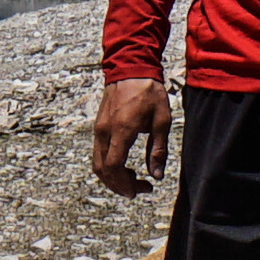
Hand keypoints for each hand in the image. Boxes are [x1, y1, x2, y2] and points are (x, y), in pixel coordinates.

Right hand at [87, 76, 171, 198]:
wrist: (130, 68)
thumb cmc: (149, 92)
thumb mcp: (162, 121)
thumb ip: (158, 150)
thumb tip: (156, 175)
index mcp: (122, 130)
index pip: (114, 166)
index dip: (124, 184)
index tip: (140, 190)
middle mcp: (105, 132)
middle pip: (102, 170)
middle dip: (118, 185)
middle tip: (138, 190)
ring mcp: (99, 129)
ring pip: (97, 163)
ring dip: (113, 177)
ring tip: (133, 178)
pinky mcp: (98, 127)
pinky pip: (98, 153)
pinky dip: (109, 165)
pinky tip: (125, 164)